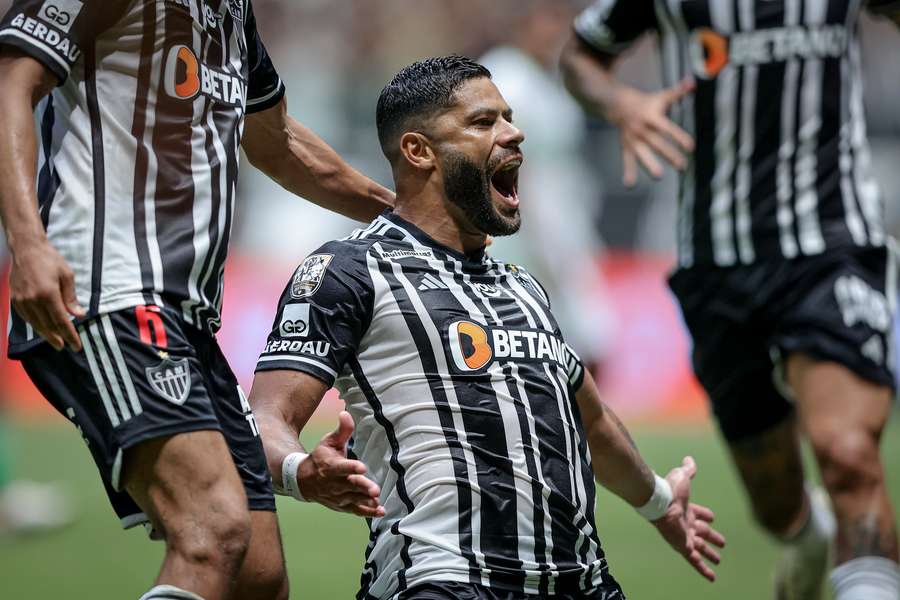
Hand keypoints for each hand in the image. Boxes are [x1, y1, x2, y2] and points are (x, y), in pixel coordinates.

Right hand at [9, 239, 84, 351]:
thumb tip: (79, 315)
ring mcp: (22, 300)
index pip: (61, 321)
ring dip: (46, 334)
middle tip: (66, 346)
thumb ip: (71, 298)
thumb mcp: (67, 276)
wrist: (26, 249)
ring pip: (35, 323)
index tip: (76, 345)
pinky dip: (35, 325)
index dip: (70, 335)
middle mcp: (33, 299)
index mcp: (48, 294)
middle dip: (59, 337)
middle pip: (48, 325)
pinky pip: (26, 317)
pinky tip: (42, 329)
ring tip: (56, 342)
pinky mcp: (15, 299)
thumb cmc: (50, 260)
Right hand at [297, 411, 384, 517]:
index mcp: (330, 466)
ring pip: (352, 500)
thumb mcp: (329, 442)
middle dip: (362, 488)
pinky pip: (354, 510)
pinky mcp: (341, 505)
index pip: (341, 467)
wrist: (303, 481)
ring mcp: (337, 496)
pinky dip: (366, 512)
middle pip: (350, 485)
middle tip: (374, 490)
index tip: (362, 467)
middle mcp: (333, 483)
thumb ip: (341, 430)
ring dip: (366, 502)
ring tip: (377, 501)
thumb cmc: (320, 458)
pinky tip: (380, 511)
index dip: (351, 467)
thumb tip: (346, 413)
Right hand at [607, 79, 695, 186]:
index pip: (668, 129)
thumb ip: (678, 92)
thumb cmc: (646, 102)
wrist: (618, 105)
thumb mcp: (661, 96)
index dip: (679, 137)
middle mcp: (642, 130)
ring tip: (659, 176)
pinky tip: (630, 185)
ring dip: (650, 164)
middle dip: (670, 155)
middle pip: (657, 144)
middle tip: (682, 166)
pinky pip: (627, 160)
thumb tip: (693, 82)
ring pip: (642, 154)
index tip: (691, 147)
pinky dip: (628, 172)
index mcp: (652, 117)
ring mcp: (633, 140)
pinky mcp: (626, 147)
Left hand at [652, 456, 725, 581]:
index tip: (713, 518)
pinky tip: (711, 577)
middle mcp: (686, 524)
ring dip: (709, 555)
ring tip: (718, 561)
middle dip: (712, 538)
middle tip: (722, 543)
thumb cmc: (670, 489)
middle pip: (702, 533)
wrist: (659, 501)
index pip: (699, 514)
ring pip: (700, 549)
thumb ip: (688, 469)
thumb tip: (689, 458)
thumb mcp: (683, 476)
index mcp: (687, 509)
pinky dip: (702, 568)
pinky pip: (694, 560)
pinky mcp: (683, 546)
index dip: (706, 516)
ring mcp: (684, 536)